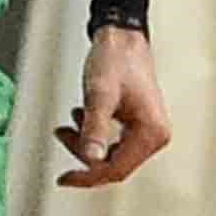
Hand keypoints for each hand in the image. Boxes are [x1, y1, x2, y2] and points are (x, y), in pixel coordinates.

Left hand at [55, 25, 172, 188]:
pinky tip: (80, 118)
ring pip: (112, 153)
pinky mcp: (137, 122)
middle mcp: (154, 135)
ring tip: (66, 126)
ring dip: (86, 143)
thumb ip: (95, 127)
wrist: (122, 36)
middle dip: (84, 155)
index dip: (88, 176)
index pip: (118, 169)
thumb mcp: (99, 94)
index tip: (65, 178)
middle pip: (115, 164)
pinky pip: (113, 140)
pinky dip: (93, 133)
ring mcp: (147, 129)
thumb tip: (92, 158)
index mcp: (151, 133)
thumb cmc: (115, 59)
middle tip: (61, 137)